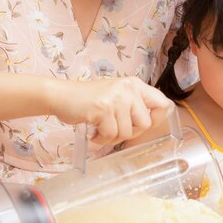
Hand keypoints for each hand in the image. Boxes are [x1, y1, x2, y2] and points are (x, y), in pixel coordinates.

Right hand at [52, 76, 172, 145]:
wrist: (61, 96)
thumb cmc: (88, 100)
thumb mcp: (116, 96)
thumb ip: (134, 106)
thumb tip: (151, 122)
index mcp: (134, 84)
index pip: (162, 103)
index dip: (155, 119)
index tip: (139, 124)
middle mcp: (128, 88)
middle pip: (145, 123)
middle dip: (130, 133)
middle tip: (114, 128)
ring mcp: (116, 97)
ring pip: (126, 132)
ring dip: (112, 137)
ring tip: (101, 129)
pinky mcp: (103, 108)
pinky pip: (111, 135)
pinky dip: (101, 139)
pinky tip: (93, 131)